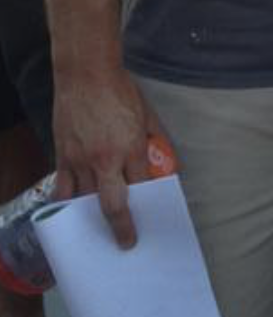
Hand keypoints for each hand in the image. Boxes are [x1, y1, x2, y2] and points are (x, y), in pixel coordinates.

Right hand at [53, 66, 167, 248]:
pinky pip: (63, 189)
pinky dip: (68, 203)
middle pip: (114, 204)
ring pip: (86, 201)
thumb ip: (155, 140)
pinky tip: (72, 211)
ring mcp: (81, 160)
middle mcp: (106, 159)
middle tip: (127, 243)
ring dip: (93, 219)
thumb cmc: (121, 90)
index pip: (143, 186)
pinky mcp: (63, 156)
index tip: (151, 219)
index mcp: (131, 148)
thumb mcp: (147, 114)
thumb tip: (165, 160)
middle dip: (122, 228)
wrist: (87, 73)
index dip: (148, 204)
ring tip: (100, 232)